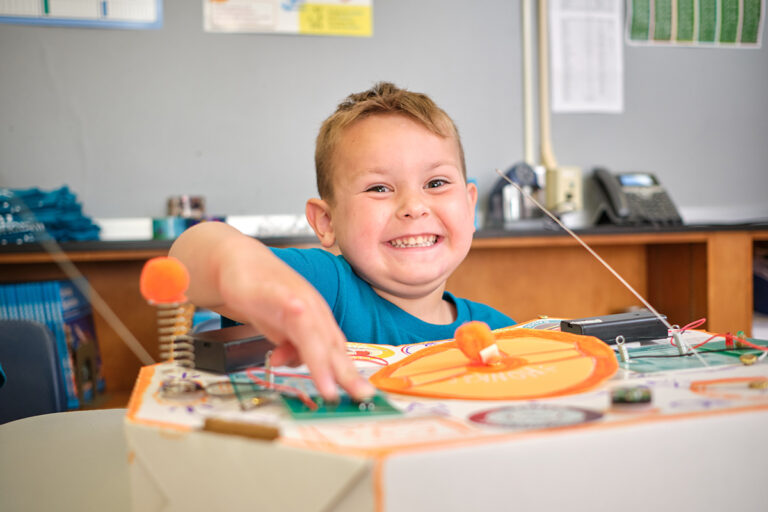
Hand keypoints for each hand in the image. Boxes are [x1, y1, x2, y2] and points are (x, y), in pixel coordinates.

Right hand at [216, 241, 374, 401]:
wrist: (241, 262)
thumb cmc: (264, 297)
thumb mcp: (279, 331)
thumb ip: (290, 348)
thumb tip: (295, 364)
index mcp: (318, 322)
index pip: (338, 353)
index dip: (349, 376)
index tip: (362, 397)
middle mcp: (314, 312)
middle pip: (332, 346)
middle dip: (346, 374)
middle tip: (361, 396)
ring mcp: (298, 300)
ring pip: (315, 334)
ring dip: (322, 361)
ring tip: (328, 388)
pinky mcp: (278, 292)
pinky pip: (291, 309)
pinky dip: (298, 320)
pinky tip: (300, 328)